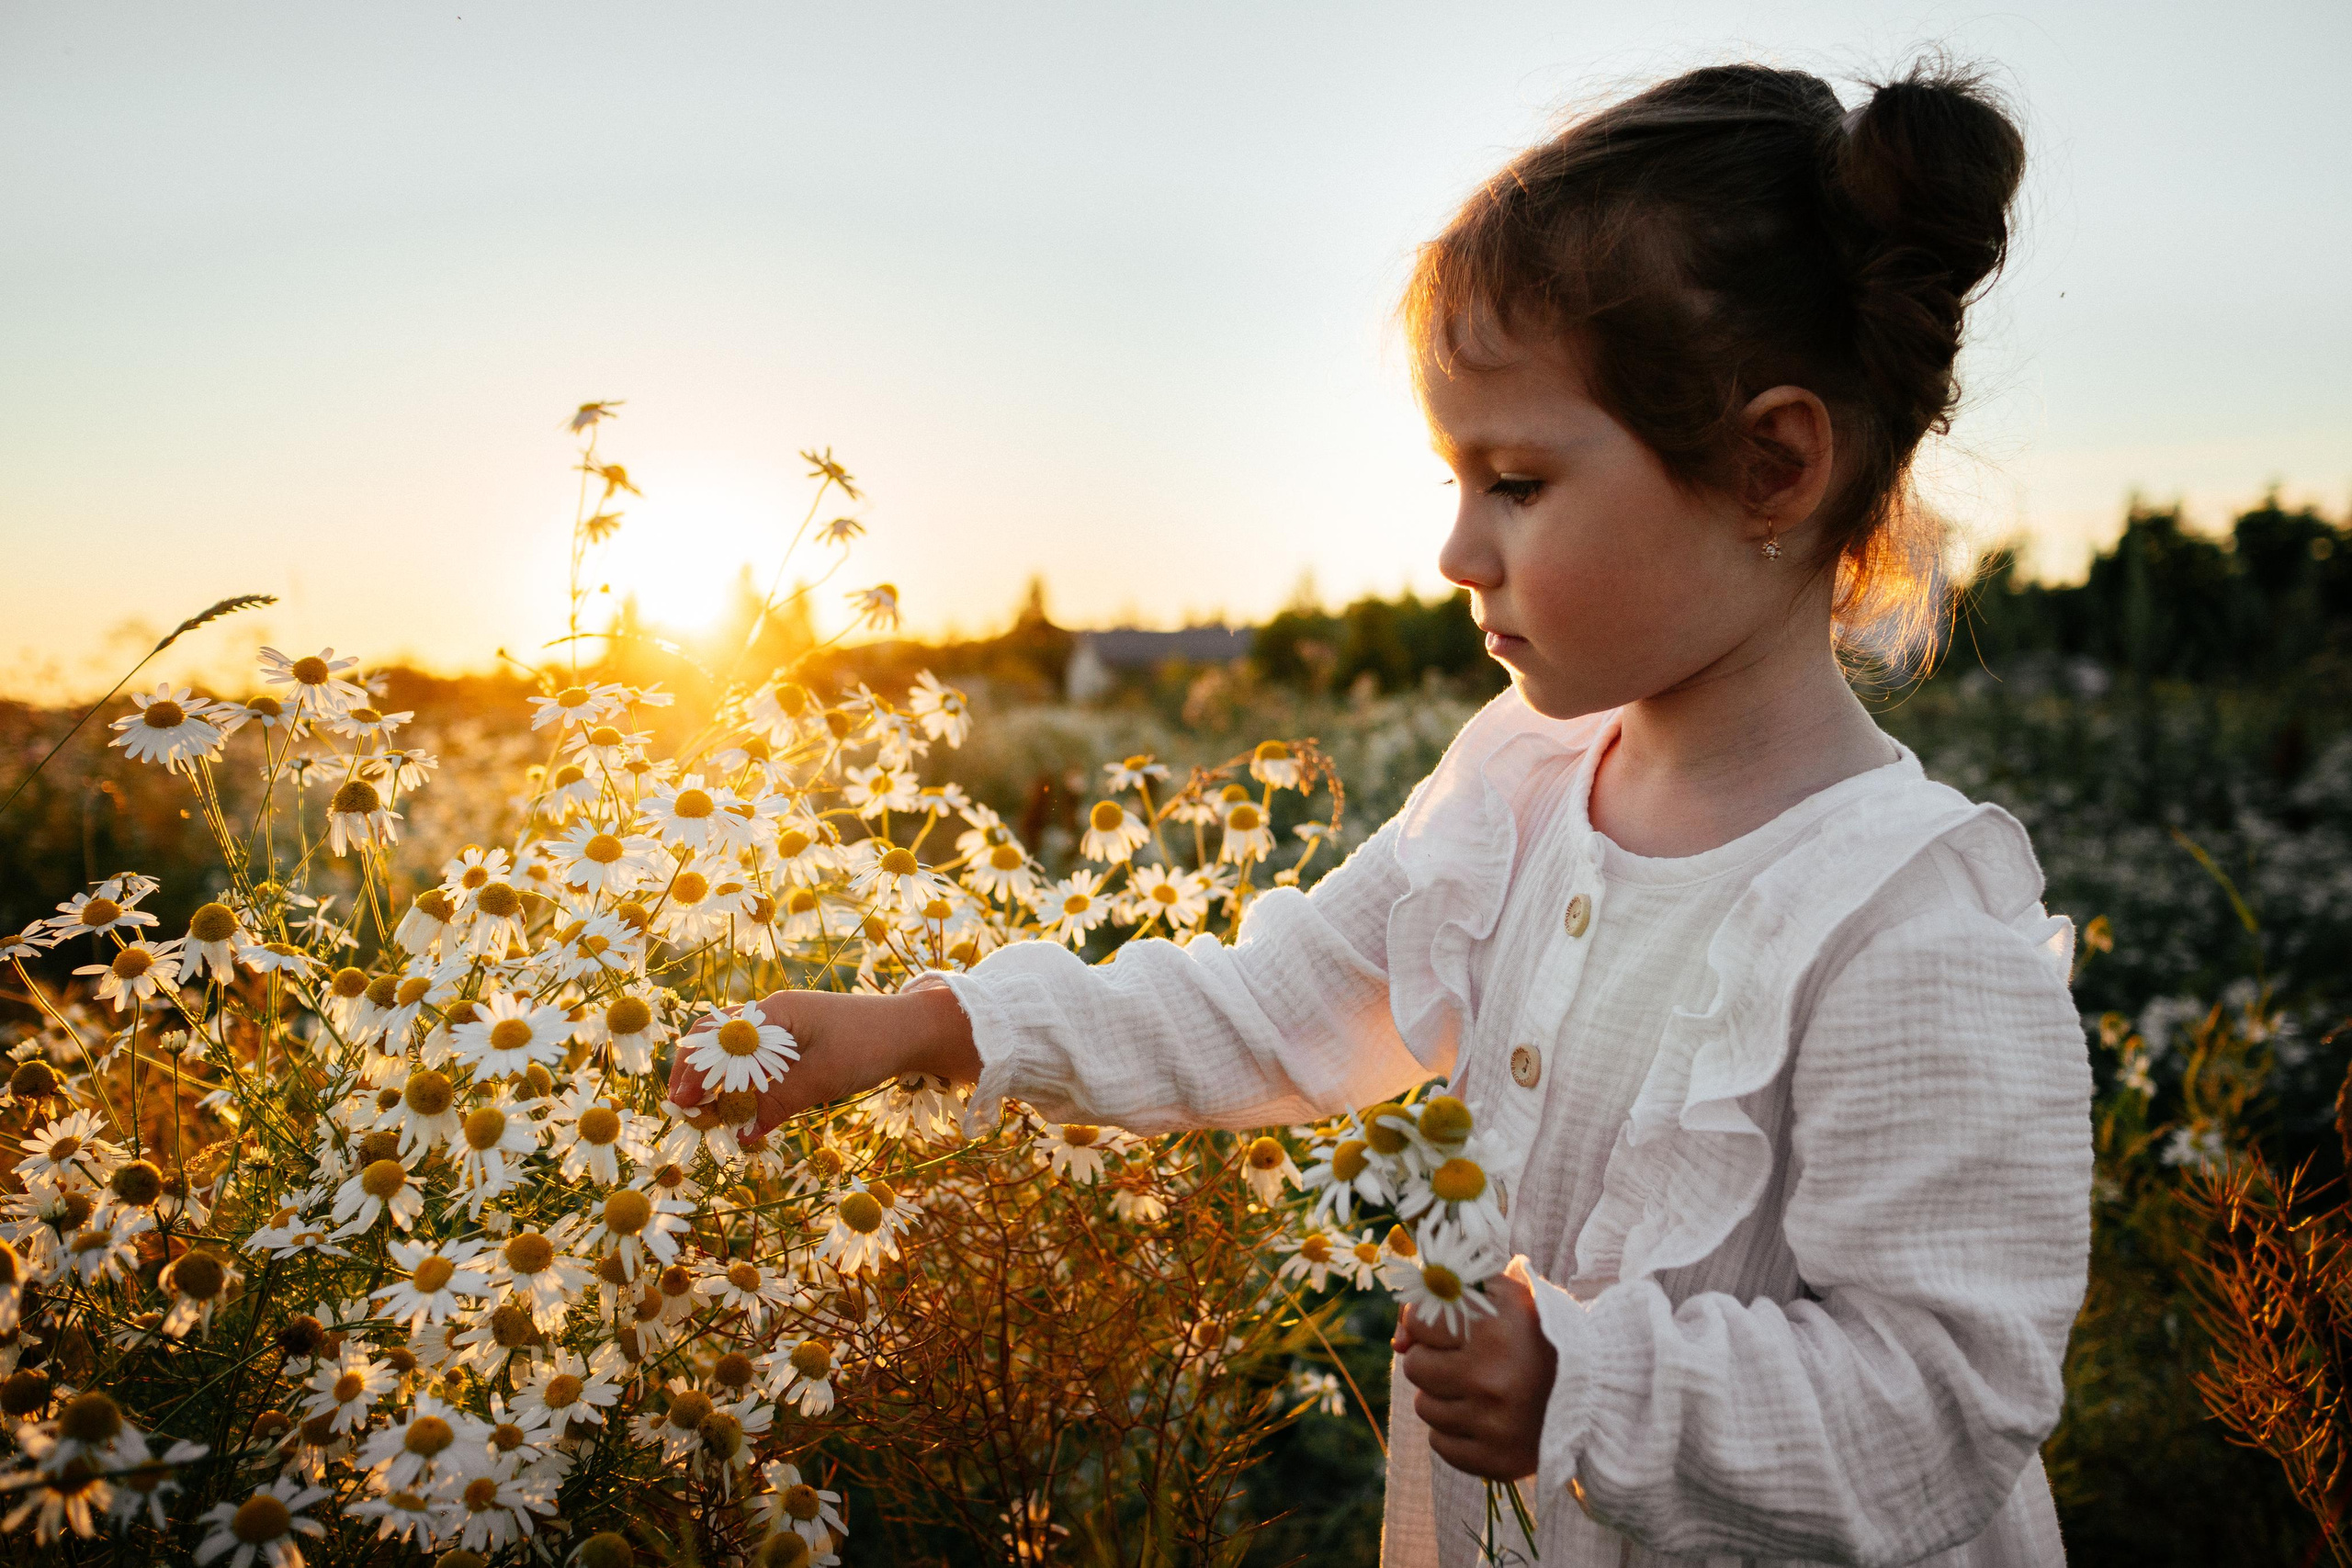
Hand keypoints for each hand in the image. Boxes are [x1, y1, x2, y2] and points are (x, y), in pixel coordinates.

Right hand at [666, 984, 978, 1137]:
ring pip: (733, 1051)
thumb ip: (779, 1103)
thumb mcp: (823, 1079)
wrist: (910, 1031)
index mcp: (775, 1012)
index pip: (717, 1037)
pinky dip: (741, 1083)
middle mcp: (771, 1014)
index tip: (682, 1104)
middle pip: (716, 1039)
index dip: (695, 1071)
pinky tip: (738, 1108)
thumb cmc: (870, 1046)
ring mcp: (782, 1027)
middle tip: (685, 1112)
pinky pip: (754, 1060)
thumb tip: (740, 1135)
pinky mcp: (793, 1043)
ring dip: (717, 1081)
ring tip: (706, 1115)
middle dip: (696, 1074)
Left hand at [1392, 1255, 1556, 1480]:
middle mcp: (1491, 1378)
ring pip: (1424, 1407)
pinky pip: (1439, 1445)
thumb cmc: (1538, 1336)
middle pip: (1415, 1367)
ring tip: (1480, 1389)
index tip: (1452, 1329)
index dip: (1429, 1323)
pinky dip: (1454, 1432)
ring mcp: (1493, 1424)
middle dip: (1433, 1360)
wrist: (1597, 1393)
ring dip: (1444, 1396)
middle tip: (1466, 1361)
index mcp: (1494, 1329)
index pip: (1418, 1323)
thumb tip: (1397, 1339)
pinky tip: (1484, 1418)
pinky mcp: (1496, 1461)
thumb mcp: (1501, 1298)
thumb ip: (1444, 1299)